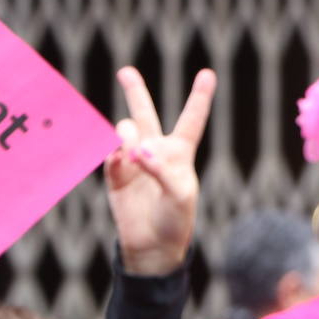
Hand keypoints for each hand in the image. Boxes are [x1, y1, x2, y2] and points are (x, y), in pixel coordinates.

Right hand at [105, 67, 215, 275]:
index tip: (207, 73)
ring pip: (124, 129)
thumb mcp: (180, 195)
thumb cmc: (176, 220)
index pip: (191, 120)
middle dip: (134, 91)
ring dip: (127, 134)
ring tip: (131, 153)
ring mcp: (132, 161)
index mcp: (181, 153)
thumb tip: (137, 151)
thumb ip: (162, 169)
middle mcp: (155, 151)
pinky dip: (115, 156)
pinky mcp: (115, 174)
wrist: (153, 247)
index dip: (199, 97)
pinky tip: (120, 162)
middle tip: (126, 71)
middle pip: (145, 113)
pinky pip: (110, 154)